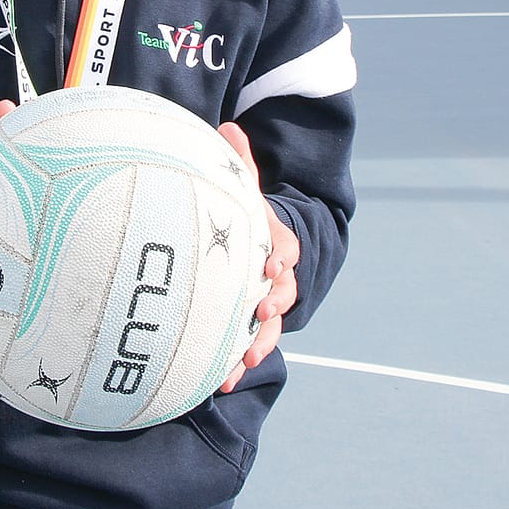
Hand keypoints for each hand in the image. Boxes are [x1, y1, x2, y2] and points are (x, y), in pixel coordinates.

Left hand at [215, 122, 299, 392]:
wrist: (266, 250)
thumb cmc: (250, 216)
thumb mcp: (246, 187)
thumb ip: (240, 163)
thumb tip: (228, 126)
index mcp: (276, 241)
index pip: (285, 246)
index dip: (281, 254)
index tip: (273, 262)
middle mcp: (278, 276)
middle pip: (283, 292)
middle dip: (274, 304)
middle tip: (261, 312)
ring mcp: (268, 304)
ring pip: (269, 328)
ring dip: (259, 344)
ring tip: (243, 360)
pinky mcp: (251, 327)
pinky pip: (248, 347)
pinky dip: (238, 363)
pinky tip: (223, 382)